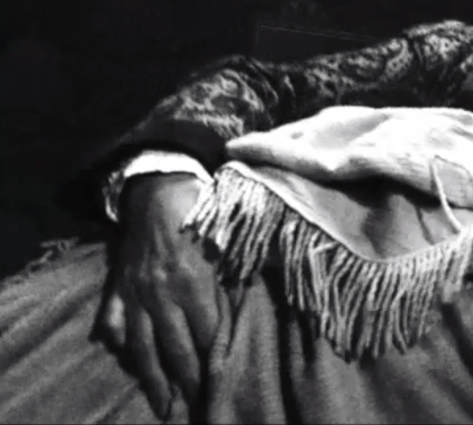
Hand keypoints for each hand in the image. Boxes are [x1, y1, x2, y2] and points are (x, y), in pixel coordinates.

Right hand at [100, 173, 221, 417]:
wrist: (158, 187)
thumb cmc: (202, 213)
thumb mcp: (226, 246)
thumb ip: (232, 284)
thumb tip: (239, 322)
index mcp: (194, 282)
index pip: (208, 334)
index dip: (215, 363)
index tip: (222, 387)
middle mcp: (162, 293)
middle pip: (175, 349)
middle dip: (187, 383)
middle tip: (195, 411)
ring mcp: (135, 292)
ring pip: (143, 346)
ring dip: (153, 379)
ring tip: (163, 406)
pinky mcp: (118, 286)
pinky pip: (116, 322)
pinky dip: (120, 344)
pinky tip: (127, 361)